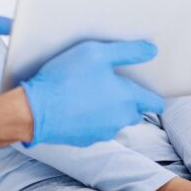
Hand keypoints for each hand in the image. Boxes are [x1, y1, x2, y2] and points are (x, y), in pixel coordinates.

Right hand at [20, 40, 163, 146]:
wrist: (35, 110)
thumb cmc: (65, 78)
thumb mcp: (96, 53)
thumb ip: (127, 51)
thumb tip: (151, 50)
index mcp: (127, 98)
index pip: (155, 102)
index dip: (153, 95)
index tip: (148, 88)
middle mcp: (120, 119)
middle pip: (135, 113)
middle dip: (130, 102)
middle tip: (113, 86)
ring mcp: (103, 132)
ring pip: (115, 122)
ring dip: (110, 111)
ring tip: (91, 95)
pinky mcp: (86, 140)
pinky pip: (96, 129)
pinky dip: (92, 120)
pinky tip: (77, 107)